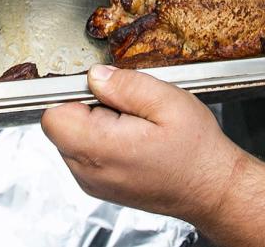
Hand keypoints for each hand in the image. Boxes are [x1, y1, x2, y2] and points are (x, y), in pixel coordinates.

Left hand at [41, 65, 247, 222]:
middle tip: (127, 107)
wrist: (211, 188)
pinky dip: (102, 139)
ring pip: (71, 138)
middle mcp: (89, 171)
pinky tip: (133, 138)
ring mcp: (92, 182)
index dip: (74, 93)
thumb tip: (95, 75)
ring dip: (95, 123)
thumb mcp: (167, 101)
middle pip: (60, 126)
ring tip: (134, 124)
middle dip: (87, 107)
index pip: (53, 115)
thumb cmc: (196, 150)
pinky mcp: (99, 185)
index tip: (102, 89)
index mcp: (101, 148)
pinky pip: (85, 152)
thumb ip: (126, 84)